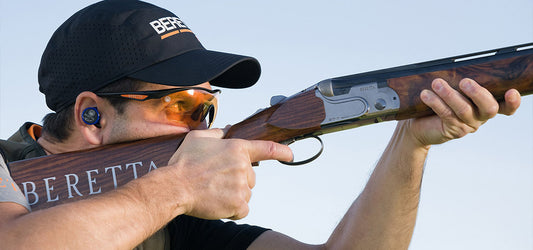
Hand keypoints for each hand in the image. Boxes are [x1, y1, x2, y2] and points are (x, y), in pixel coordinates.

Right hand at [166, 128, 292, 219]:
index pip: (267, 148)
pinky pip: (243, 209)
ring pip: (246, 193)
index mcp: (237, 148)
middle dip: (238, 179)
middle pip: (250, 177)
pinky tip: (218, 203)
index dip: (282, 152)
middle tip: (217, 180)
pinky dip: (233, 209)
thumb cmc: (184, 163)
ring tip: (214, 191)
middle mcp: (243, 166)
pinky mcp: (238, 204)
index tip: (290, 155)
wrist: (175, 187)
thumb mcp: (198, 138)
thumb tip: (226, 130)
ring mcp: (242, 186)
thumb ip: (216, 133)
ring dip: (234, 194)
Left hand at [403, 78, 520, 146]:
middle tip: (464, 82)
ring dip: (450, 94)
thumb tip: (455, 65)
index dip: (512, 102)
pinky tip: (426, 95)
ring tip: (437, 83)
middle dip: (478, 93)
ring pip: (464, 110)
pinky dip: (436, 103)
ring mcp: (468, 125)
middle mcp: (481, 116)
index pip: (506, 106)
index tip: (511, 92)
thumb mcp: (452, 88)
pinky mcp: (453, 130)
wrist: (419, 123)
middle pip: (488, 108)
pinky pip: (447, 115)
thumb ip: (459, 80)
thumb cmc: (439, 100)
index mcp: (486, 104)